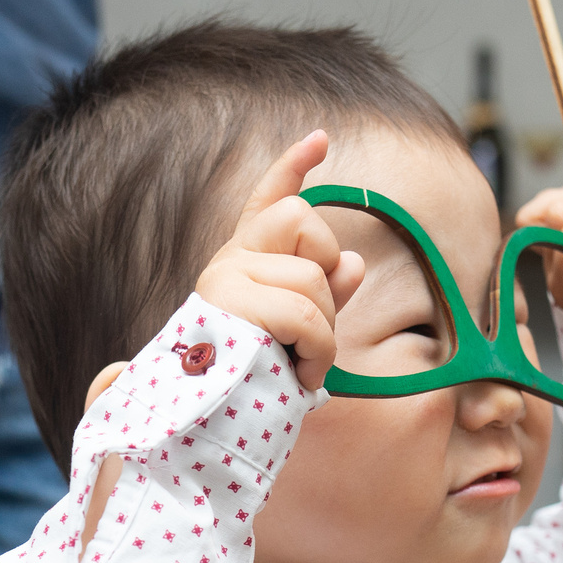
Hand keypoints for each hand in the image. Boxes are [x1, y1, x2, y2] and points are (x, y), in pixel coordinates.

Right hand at [194, 130, 365, 390]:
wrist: (208, 424)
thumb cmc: (256, 384)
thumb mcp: (301, 336)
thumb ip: (326, 295)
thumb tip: (354, 264)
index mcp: (244, 263)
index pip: (268, 201)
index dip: (292, 166)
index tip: (320, 138)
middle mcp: (229, 260)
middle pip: (304, 219)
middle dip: (324, 271)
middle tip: (311, 329)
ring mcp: (226, 279)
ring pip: (313, 278)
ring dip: (324, 331)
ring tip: (300, 363)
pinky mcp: (229, 304)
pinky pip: (305, 314)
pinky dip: (318, 351)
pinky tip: (300, 375)